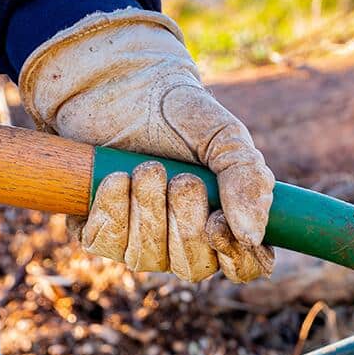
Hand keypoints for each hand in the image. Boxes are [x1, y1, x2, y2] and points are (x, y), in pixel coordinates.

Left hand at [18, 9, 274, 281]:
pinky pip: (107, 244)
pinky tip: (117, 178)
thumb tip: (252, 235)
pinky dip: (113, 208)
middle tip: (182, 178)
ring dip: (149, 209)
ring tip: (147, 168)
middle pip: (194, 268)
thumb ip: (248, 178)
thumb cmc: (176, 113)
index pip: (246, 267)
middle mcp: (186, 242)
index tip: (217, 224)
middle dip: (185, 221)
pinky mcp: (101, 233)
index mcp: (228, 221)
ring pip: (148, 258)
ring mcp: (142, 243)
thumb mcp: (222, 135)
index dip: (236, 258)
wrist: (115, 86)